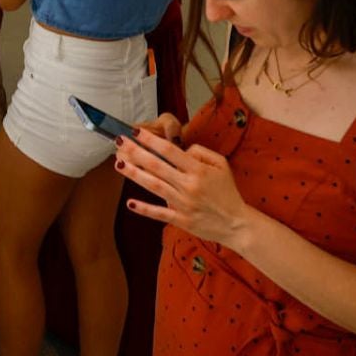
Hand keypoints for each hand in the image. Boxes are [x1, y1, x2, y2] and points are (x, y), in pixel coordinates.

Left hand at [115, 124, 254, 245]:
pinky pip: (160, 213)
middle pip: (157, 166)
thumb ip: (201, 152)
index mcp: (199, 170)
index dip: (152, 140)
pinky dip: (144, 209)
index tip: (137, 132)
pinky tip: (130, 202)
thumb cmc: (227, 192)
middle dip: (136, 152)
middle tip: (119, 142)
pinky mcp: (181, 220)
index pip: (170, 151)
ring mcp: (184, 204)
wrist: (236, 224)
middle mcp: (189, 185)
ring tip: (119, 164)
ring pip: (154, 186)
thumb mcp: (221, 165)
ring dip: (134, 175)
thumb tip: (181, 150)